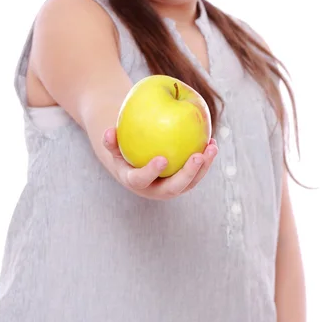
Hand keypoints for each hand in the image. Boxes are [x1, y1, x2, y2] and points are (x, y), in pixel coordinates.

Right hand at [102, 127, 217, 199]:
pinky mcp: (183, 183)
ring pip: (190, 182)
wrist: (136, 165)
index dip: (151, 172)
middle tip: (197, 156)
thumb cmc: (124, 151)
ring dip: (203, 167)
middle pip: (174, 188)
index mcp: (136, 182)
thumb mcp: (115, 147)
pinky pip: (196, 173)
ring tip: (211, 147)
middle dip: (188, 174)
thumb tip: (109, 131)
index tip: (161, 159)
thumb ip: (111, 141)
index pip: (142, 180)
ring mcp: (171, 189)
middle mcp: (155, 190)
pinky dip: (205, 160)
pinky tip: (212, 143)